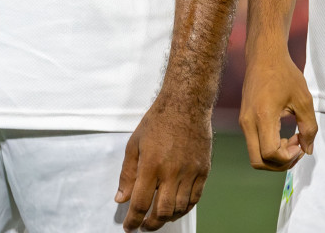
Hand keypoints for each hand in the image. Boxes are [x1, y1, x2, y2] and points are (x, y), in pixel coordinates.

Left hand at [115, 96, 212, 231]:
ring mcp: (190, 172)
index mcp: (151, 165)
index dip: (134, 220)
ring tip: (159, 217)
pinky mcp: (203, 170)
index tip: (129, 227)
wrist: (186, 105)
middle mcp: (171, 172)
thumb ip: (127, 174)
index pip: (141, 203)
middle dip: (151, 224)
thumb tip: (121, 197)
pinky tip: (177, 209)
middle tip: (144, 225)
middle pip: (162, 211)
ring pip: (179, 208)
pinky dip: (185, 208)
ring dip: (168, 218)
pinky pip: (195, 198)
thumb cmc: (158, 121)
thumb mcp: (134, 144)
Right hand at [238, 49, 316, 170]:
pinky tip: (283, 135)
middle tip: (296, 148)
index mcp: (263, 117)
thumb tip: (307, 150)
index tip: (301, 142)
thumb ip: (309, 128)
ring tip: (292, 141)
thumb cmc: (285, 74)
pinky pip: (255, 144)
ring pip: (255, 155)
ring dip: (275, 157)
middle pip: (258, 161)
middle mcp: (248, 122)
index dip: (288, 157)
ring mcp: (244, 122)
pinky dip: (269, 148)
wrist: (264, 56)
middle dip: (280, 163)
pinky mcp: (244, 120)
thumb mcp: (303, 99)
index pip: (271, 153)